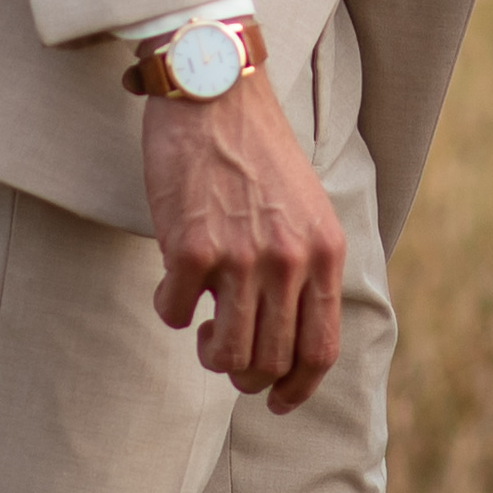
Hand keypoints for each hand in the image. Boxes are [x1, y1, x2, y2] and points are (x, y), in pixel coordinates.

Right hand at [143, 70, 343, 412]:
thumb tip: (286, 337)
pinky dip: (169, 307)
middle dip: (244, 374)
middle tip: (224, 350)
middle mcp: (289, 260)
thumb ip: (304, 266)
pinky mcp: (192, 248)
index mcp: (324, 251)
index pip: (319, 349)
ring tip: (202, 327)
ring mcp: (242, 257)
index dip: (297, 388)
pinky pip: (174, 313)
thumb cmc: (255, 150)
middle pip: (269, 362)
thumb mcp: (306, 207)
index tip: (277, 401)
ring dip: (208, 352)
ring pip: (224, 355)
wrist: (214, 90)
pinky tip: (172, 280)